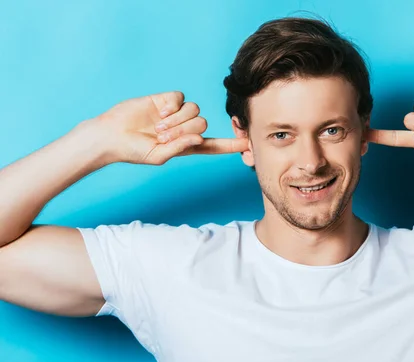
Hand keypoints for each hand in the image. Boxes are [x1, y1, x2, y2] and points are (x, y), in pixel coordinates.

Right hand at [86, 91, 248, 164]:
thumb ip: (180, 148)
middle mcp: (183, 129)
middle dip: (183, 130)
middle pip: (202, 123)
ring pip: (194, 110)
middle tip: (162, 135)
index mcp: (185, 146)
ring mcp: (175, 113)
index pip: (213, 145)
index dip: (231, 144)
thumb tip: (199, 138)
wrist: (111, 135)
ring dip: (177, 120)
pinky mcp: (165, 100)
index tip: (248, 144)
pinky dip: (171, 106)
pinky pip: (180, 98)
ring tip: (158, 127)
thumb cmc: (133, 151)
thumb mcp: (158, 156)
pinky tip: (158, 112)